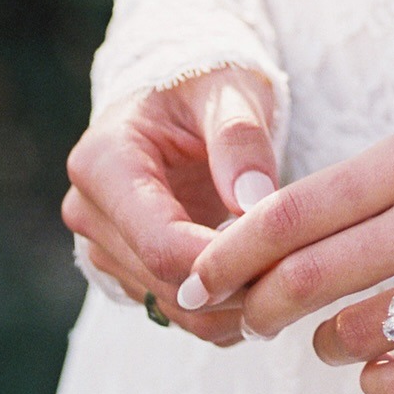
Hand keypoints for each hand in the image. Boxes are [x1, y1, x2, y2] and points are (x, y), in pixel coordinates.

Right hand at [61, 67, 278, 344]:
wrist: (181, 96)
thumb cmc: (206, 85)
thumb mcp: (229, 93)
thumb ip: (239, 140)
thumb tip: (252, 199)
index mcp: (103, 162)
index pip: (160, 242)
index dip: (223, 263)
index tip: (282, 258)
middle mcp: (91, 211)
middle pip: (165, 282)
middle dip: (235, 287)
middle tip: (301, 273)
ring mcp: (104, 245)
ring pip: (171, 306)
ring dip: (232, 306)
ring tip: (291, 280)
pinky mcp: (127, 267)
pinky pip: (176, 309)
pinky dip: (223, 308)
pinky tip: (267, 285)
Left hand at [179, 127, 393, 393]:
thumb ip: (350, 198)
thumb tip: (244, 251)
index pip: (294, 209)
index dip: (231, 253)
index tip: (196, 278)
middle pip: (308, 277)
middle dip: (259, 308)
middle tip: (249, 321)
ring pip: (353, 334)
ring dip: (325, 344)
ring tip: (338, 334)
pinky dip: (376, 380)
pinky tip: (386, 363)